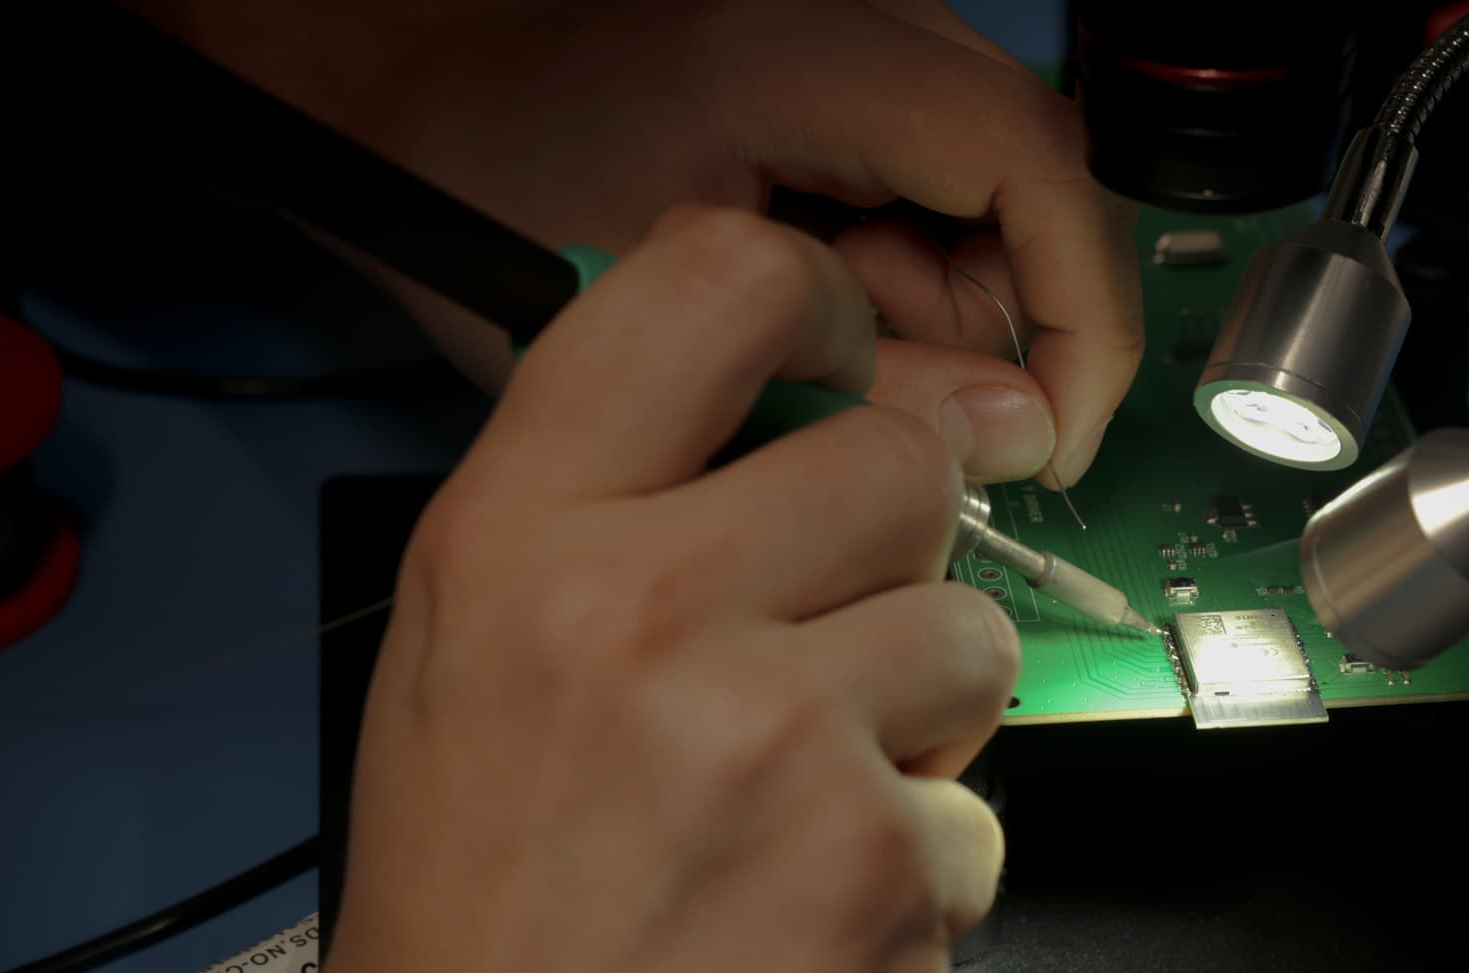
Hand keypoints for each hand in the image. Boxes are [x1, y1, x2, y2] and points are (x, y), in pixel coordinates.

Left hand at [125, 0, 1145, 485]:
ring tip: (796, 365)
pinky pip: (920, 204)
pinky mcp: (836, 87)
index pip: (1035, 168)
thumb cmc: (476, 165)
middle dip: (980, 333)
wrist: (394, 71)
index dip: (1074, 314)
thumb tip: (1016, 436)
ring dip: (923, 319)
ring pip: (977, 214)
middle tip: (889, 418)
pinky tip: (793, 332)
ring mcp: (853, 51)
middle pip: (1021, 202)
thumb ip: (848, 383)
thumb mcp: (653, 317)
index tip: (1052, 430)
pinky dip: (883, 290)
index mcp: (809, 54)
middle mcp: (857, 27)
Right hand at [261, 208, 1014, 972]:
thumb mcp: (471, 666)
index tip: (851, 370)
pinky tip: (816, 927)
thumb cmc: (468, 938)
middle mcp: (650, 613)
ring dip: (921, 724)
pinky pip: (985, 819)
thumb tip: (808, 420)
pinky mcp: (886, 875)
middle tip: (816, 663)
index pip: (721, 280)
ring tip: (803, 818)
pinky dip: (924, 876)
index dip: (825, 310)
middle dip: (892, 560)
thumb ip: (620, 516)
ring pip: (976, 635)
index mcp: (523, 542)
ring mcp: (782, 745)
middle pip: (904, 463)